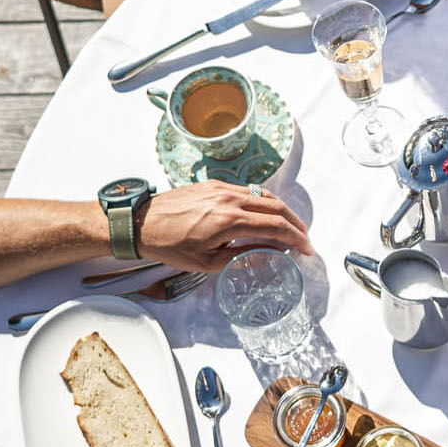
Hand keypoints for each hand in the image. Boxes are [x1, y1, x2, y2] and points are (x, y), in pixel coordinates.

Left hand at [133, 181, 310, 272]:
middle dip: (295, 224)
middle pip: (277, 208)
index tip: (306, 249)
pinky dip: (264, 201)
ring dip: (282, 210)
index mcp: (230, 221)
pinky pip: (248, 190)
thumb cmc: (170, 246)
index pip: (275, 227)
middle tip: (304, 238)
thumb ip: (243, 255)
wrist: (141, 223)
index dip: (296, 239)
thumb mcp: (208, 262)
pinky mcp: (215, 184)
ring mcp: (223, 188)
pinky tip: (265, 213)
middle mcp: (230, 200)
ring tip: (289, 226)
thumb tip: (269, 252)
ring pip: (265, 195)